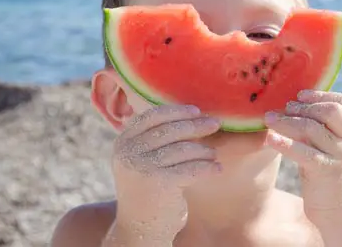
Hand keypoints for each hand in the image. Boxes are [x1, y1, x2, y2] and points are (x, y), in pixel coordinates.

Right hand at [109, 104, 221, 241]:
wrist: (140, 230)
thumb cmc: (148, 191)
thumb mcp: (141, 161)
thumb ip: (153, 138)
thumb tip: (186, 112)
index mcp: (123, 143)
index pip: (151, 117)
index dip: (175, 111)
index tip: (195, 111)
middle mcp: (129, 153)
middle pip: (170, 130)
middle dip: (195, 125)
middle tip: (215, 123)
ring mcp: (143, 167)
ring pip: (183, 149)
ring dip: (204, 150)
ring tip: (214, 155)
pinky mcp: (160, 183)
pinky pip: (193, 168)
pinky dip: (208, 167)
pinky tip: (218, 169)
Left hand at [263, 90, 341, 223]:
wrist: (340, 213)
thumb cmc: (327, 176)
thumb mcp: (326, 148)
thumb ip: (318, 128)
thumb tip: (291, 105)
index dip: (322, 94)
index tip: (300, 95)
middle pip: (330, 110)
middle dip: (303, 106)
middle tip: (283, 107)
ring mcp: (340, 156)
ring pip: (313, 128)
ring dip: (286, 121)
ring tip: (268, 119)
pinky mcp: (326, 172)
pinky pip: (304, 153)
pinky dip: (285, 144)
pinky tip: (270, 139)